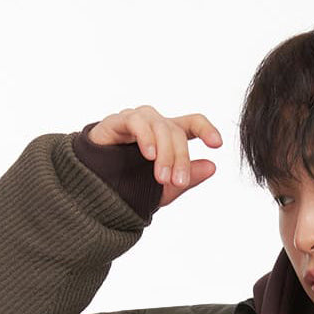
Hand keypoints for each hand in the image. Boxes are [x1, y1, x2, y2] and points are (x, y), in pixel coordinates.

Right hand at [86, 105, 222, 208]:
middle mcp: (155, 125)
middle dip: (180, 158)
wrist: (97, 192)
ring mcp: (136, 121)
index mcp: (169, 137)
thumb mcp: (165, 188)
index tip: (216, 144)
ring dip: (164, 153)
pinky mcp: (116, 121)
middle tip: (177, 182)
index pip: (192, 123)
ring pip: (159, 126)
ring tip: (161, 177)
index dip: (206, 129)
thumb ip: (187, 177)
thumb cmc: (131, 186)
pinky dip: (145, 137)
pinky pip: (135, 121)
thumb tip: (212, 166)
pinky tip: (148, 155)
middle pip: (175, 131)